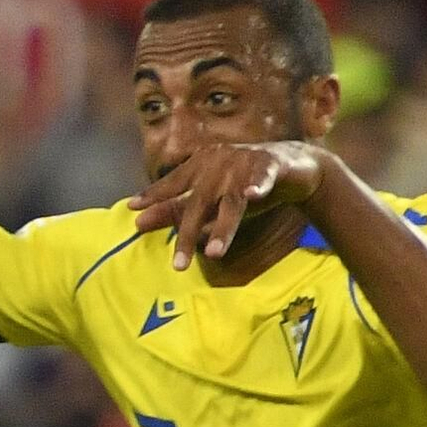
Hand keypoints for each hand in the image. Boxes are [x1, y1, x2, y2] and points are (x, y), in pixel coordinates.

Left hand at [129, 141, 326, 269]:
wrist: (292, 166)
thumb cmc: (242, 183)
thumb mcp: (209, 200)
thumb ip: (175, 210)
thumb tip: (137, 223)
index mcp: (200, 166)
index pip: (174, 183)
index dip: (156, 195)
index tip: (133, 209)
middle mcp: (219, 162)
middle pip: (200, 201)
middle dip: (188, 234)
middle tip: (178, 265)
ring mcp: (245, 162)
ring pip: (231, 200)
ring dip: (224, 227)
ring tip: (214, 253)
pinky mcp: (271, 166)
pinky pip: (263, 178)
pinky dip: (258, 185)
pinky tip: (253, 196)